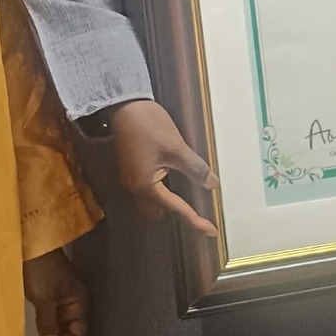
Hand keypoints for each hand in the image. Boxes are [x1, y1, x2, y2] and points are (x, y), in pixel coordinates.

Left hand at [24, 248, 89, 335]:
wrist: (30, 244)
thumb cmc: (40, 268)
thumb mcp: (44, 297)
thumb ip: (49, 323)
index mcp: (81, 303)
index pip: (78, 334)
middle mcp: (76, 306)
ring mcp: (64, 305)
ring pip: (62, 335)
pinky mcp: (51, 303)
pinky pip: (53, 327)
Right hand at [109, 100, 218, 235]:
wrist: (123, 105)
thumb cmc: (149, 125)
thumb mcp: (176, 148)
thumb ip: (195, 169)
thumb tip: (212, 184)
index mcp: (145, 186)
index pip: (175, 208)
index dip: (195, 220)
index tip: (211, 230)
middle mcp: (134, 187)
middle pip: (157, 211)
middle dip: (176, 212)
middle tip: (198, 208)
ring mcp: (130, 178)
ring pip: (151, 201)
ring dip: (168, 201)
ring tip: (188, 192)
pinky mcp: (130, 168)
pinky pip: (147, 188)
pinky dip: (161, 189)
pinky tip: (173, 176)